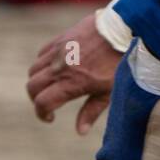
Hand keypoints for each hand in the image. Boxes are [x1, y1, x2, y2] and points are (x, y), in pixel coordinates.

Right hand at [26, 12, 120, 133]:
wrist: (126, 28)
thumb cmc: (120, 61)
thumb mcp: (110, 90)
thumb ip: (92, 111)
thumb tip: (80, 132)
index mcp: (72, 82)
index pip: (42, 102)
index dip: (42, 114)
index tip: (51, 117)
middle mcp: (61, 66)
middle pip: (32, 86)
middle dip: (36, 98)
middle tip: (49, 102)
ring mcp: (59, 50)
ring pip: (34, 69)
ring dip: (38, 80)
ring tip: (52, 85)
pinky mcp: (62, 37)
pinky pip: (42, 52)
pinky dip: (43, 62)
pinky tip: (56, 66)